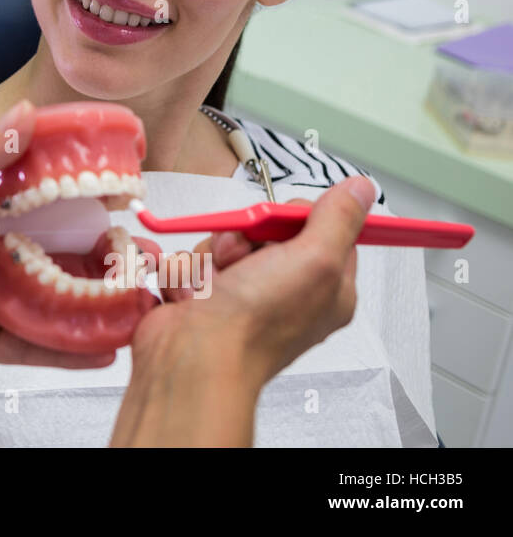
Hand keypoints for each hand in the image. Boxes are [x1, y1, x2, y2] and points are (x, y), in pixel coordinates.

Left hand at [0, 100, 117, 381]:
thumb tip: (25, 113)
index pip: (43, 192)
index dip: (82, 185)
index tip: (124, 178)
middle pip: (60, 249)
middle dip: (103, 250)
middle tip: (146, 249)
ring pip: (58, 298)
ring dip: (97, 300)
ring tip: (141, 299)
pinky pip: (37, 345)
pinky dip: (70, 349)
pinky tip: (106, 350)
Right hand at [136, 178, 375, 387]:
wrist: (193, 359)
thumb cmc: (256, 325)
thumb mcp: (314, 261)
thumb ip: (338, 219)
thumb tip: (360, 189)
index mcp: (325, 288)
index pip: (322, 228)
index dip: (298, 217)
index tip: (284, 222)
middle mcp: (285, 291)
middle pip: (266, 229)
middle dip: (246, 234)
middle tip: (244, 256)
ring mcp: (242, 293)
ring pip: (224, 240)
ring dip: (212, 254)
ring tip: (214, 282)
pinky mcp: (204, 294)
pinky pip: (193, 259)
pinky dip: (187, 271)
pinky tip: (193, 293)